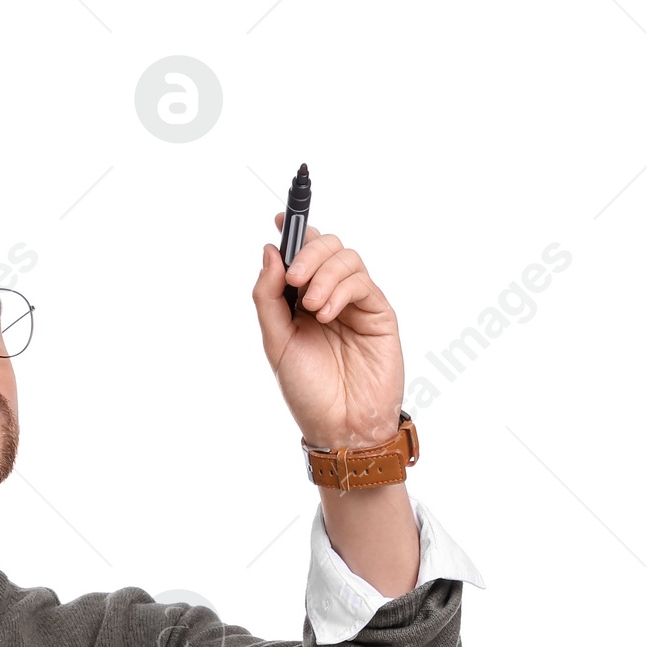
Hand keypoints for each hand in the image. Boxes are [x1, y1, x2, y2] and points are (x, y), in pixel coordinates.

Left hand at [253, 217, 404, 448]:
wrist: (340, 427)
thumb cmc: (307, 392)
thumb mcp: (275, 343)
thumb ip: (268, 297)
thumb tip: (270, 251)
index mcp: (302, 302)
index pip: (301, 254)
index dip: (293, 232)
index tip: (280, 219)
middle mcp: (330, 296)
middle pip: (326, 246)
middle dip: (308, 253)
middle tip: (293, 280)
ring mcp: (355, 302)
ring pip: (345, 257)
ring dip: (323, 273)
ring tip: (311, 307)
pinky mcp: (378, 312)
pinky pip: (361, 281)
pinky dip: (340, 290)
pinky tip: (326, 315)